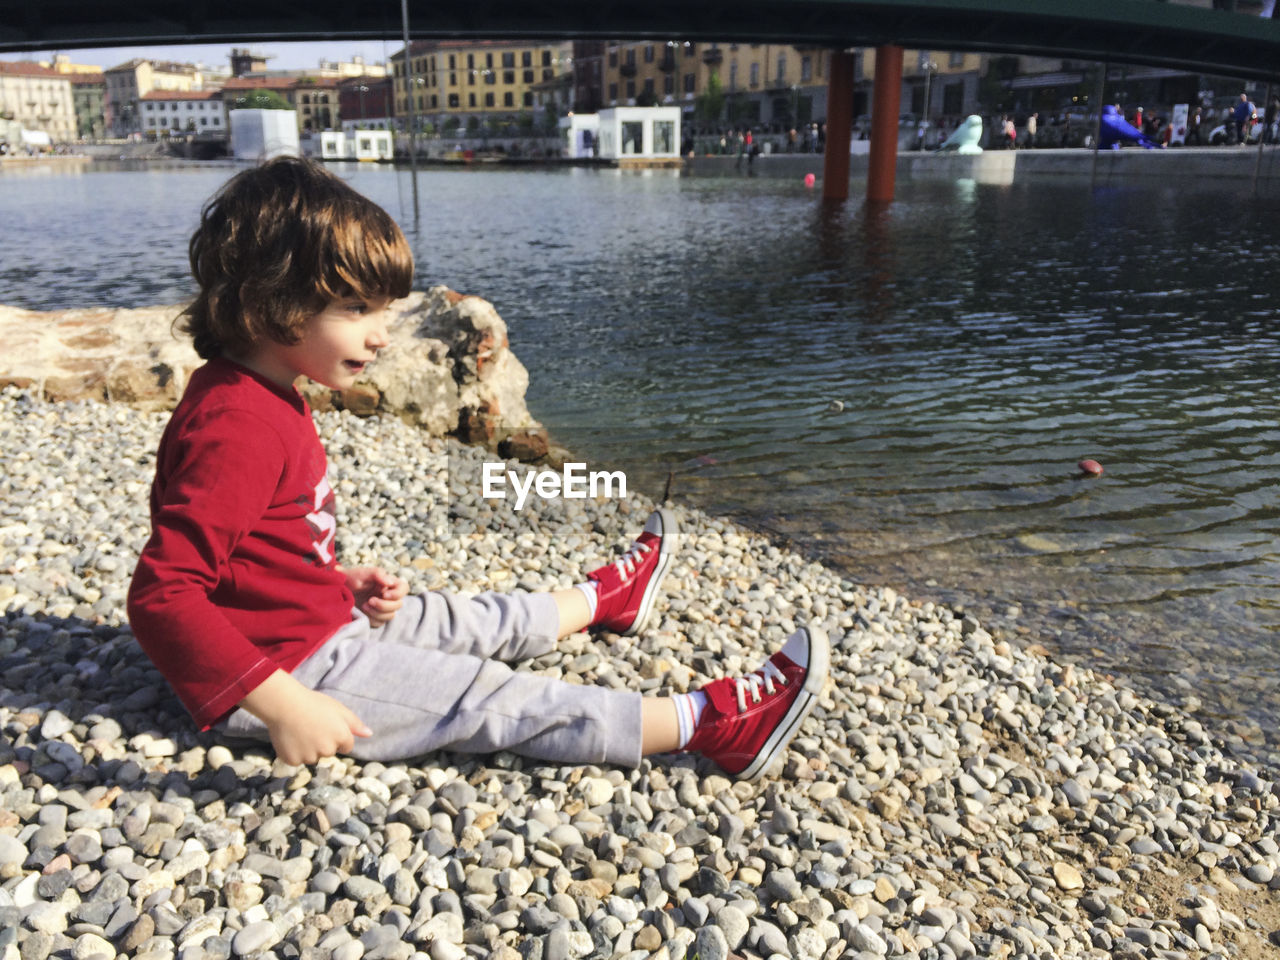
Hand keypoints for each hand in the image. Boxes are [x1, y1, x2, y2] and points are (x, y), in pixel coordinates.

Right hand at [240, 670, 371, 764]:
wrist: (284, 704)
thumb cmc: (313, 703)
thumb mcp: (338, 709)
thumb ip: (355, 724)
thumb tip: (369, 734)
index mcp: (342, 737)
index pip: (346, 746)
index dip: (337, 736)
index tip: (326, 726)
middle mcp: (327, 750)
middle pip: (329, 752)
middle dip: (323, 743)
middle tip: (311, 726)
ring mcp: (309, 756)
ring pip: (312, 757)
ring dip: (308, 749)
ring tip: (299, 731)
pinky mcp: (293, 761)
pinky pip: (296, 760)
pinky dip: (293, 752)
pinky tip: (290, 738)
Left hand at [339, 565, 408, 625]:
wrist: (336, 590)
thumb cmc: (350, 578)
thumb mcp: (363, 573)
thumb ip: (378, 574)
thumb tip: (390, 582)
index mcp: (388, 584)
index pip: (404, 588)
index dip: (398, 593)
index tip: (384, 594)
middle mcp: (388, 596)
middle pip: (398, 605)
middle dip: (384, 605)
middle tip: (369, 600)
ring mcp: (382, 608)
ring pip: (390, 615)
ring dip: (378, 612)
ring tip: (364, 605)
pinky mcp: (375, 617)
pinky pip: (380, 623)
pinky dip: (372, 618)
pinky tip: (362, 612)